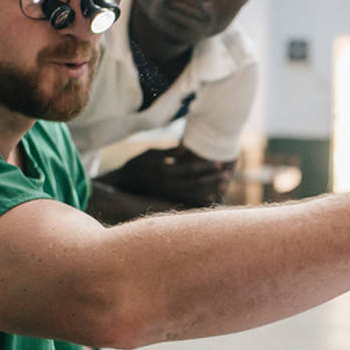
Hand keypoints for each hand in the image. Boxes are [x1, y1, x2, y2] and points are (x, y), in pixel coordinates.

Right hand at [100, 147, 232, 207]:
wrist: (122, 183)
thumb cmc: (137, 164)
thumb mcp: (151, 152)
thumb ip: (169, 151)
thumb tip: (186, 147)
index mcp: (164, 170)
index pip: (190, 168)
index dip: (206, 166)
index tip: (219, 162)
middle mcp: (167, 184)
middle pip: (196, 182)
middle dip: (212, 178)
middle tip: (227, 174)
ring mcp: (167, 194)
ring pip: (194, 193)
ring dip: (209, 189)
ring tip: (223, 185)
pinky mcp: (166, 200)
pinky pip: (186, 202)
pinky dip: (199, 200)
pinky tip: (211, 199)